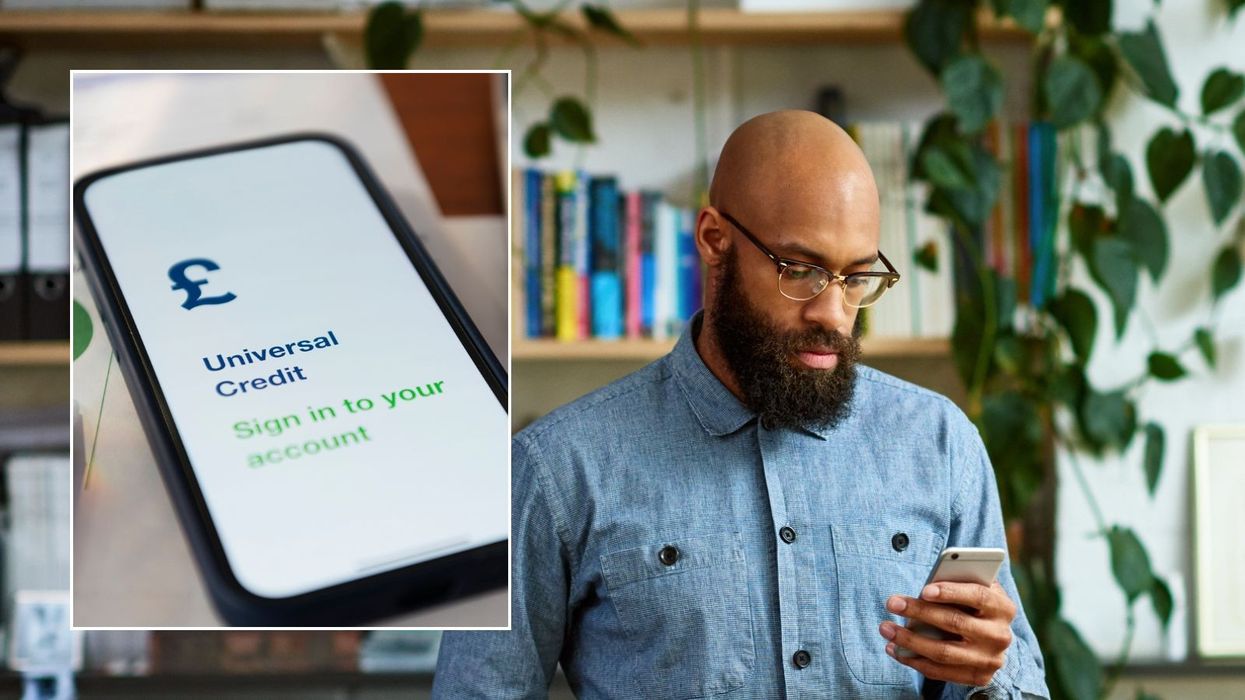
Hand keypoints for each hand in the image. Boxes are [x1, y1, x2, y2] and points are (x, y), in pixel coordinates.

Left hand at [878, 581, 1015, 687]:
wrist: (992, 638)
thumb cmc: (973, 604)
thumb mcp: (974, 589)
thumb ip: (958, 584)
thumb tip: (927, 586)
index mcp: (1003, 608)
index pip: (978, 596)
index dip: (951, 592)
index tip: (924, 590)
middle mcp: (1000, 635)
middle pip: (955, 623)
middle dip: (919, 612)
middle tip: (892, 603)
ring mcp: (989, 660)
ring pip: (944, 652)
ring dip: (909, 640)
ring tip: (886, 628)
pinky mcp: (978, 677)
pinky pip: (940, 672)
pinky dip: (914, 660)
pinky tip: (894, 649)